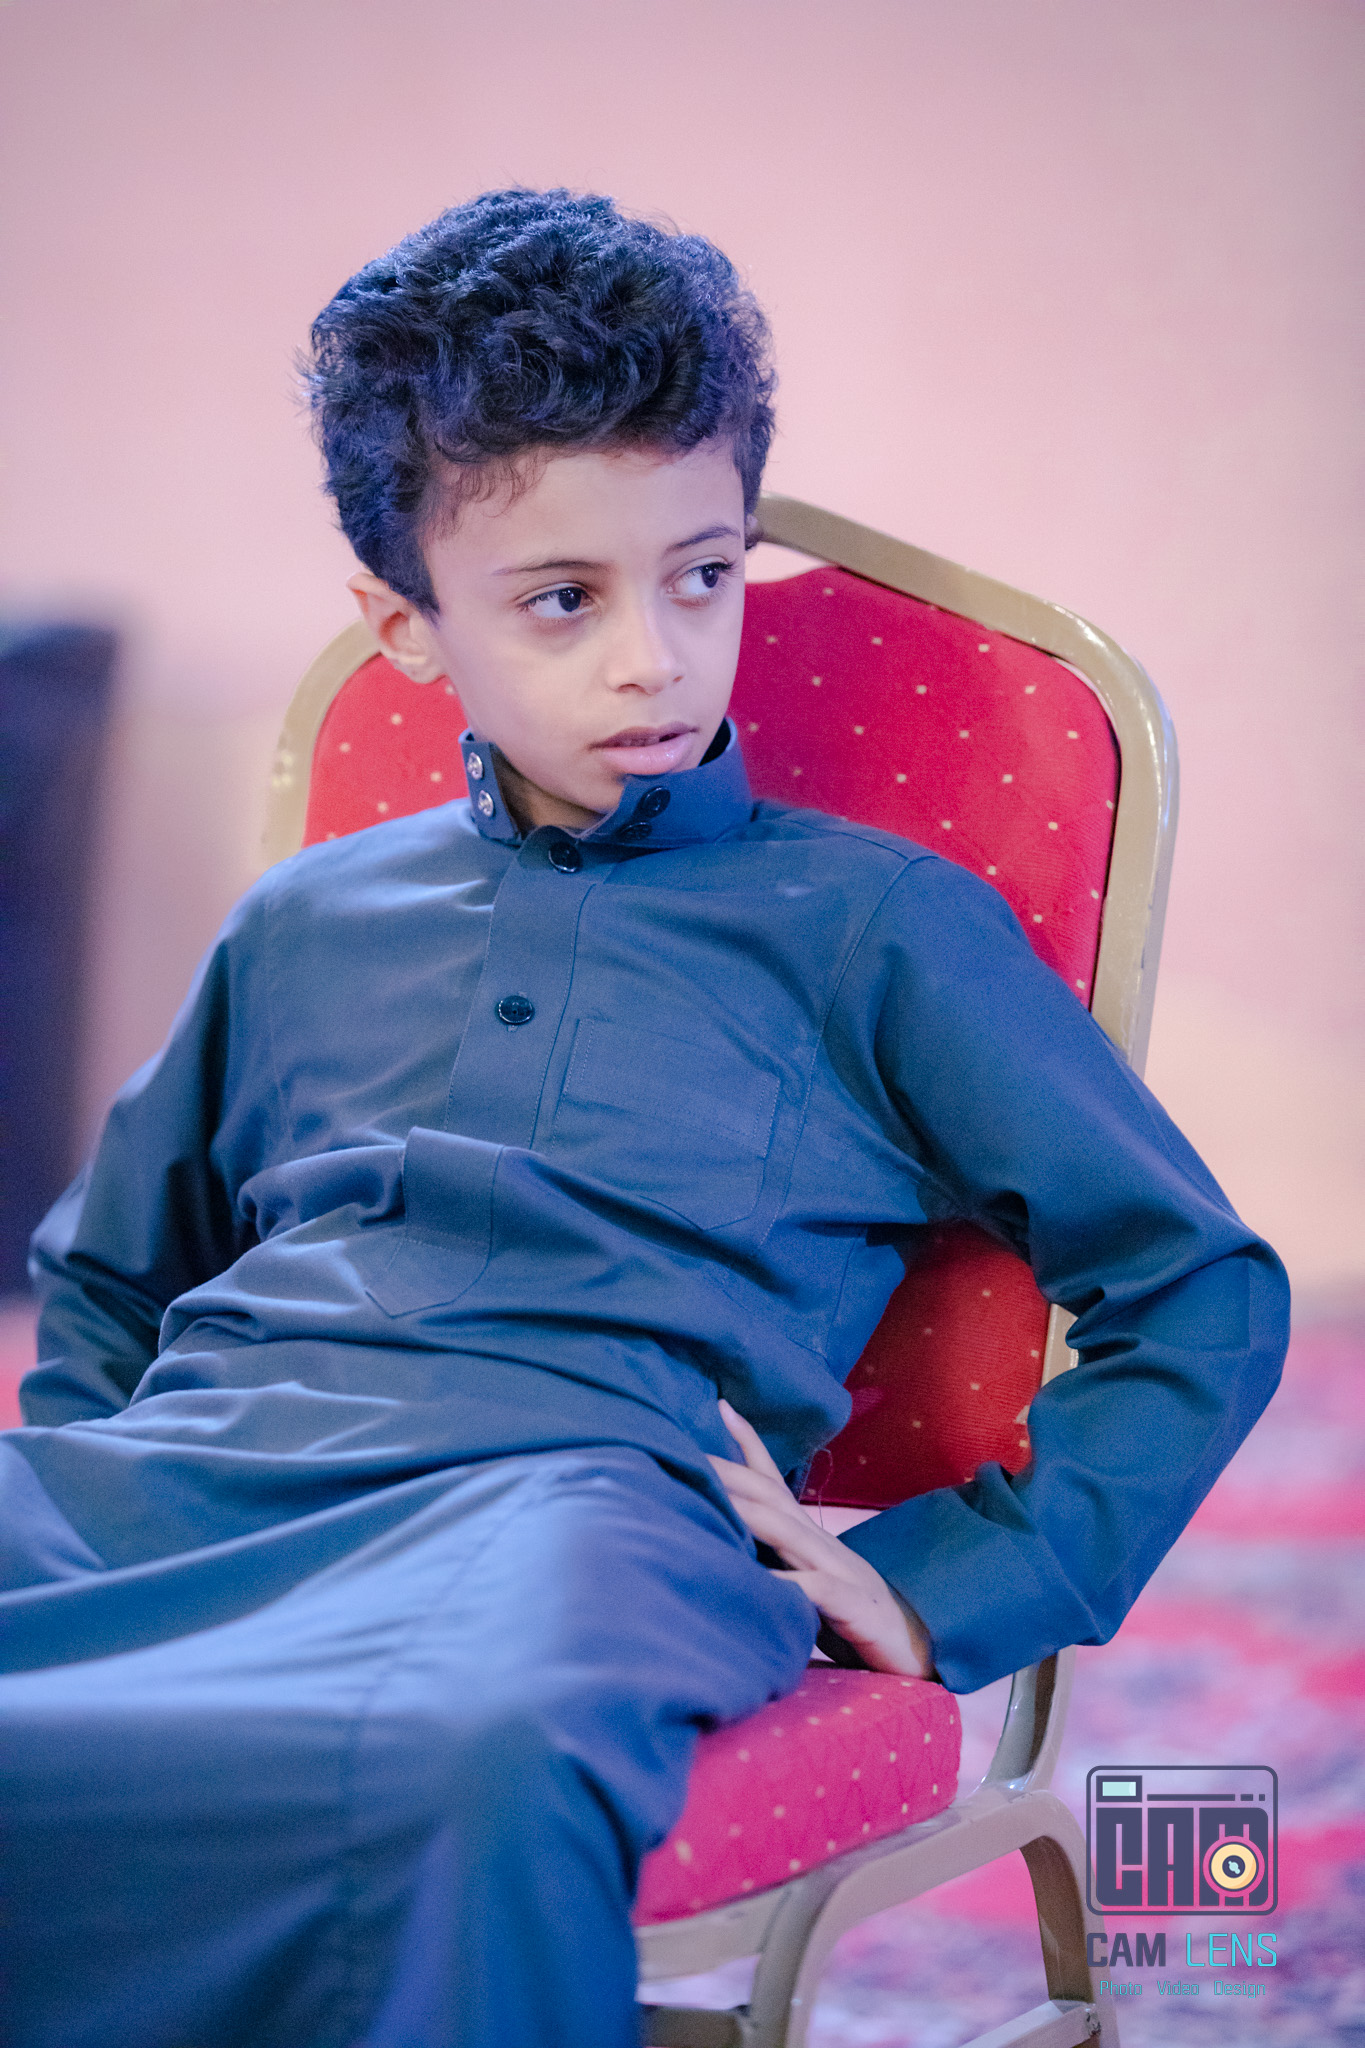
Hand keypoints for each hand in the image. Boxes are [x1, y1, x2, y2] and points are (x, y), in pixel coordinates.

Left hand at [709, 1400, 933, 1677]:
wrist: (916, 1647)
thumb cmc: (852, 1617)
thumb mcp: (807, 1580)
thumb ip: (775, 1560)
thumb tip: (724, 1545)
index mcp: (807, 1537)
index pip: (774, 1480)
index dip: (747, 1443)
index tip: (719, 1405)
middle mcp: (820, 1543)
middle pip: (771, 1496)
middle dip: (729, 1471)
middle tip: (686, 1452)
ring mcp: (839, 1570)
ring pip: (787, 1532)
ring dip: (747, 1513)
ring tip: (710, 1498)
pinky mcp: (854, 1606)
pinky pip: (816, 1589)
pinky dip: (786, 1583)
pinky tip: (759, 1583)